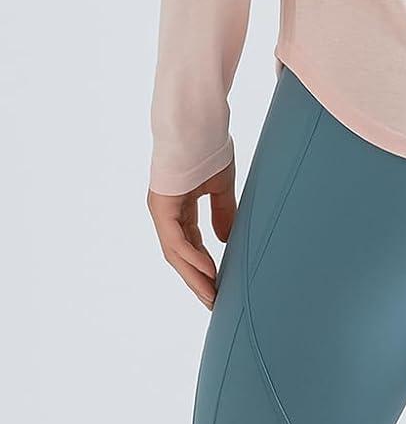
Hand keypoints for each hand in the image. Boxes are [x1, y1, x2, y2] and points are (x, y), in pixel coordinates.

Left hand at [147, 158, 236, 309]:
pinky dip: (191, 257)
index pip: (190, 243)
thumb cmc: (208, 146)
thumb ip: (222, 211)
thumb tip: (226, 239)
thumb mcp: (219, 185)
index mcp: (179, 205)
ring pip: (176, 253)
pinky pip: (176, 239)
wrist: (197, 122)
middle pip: (180, 254)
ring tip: (211, 295)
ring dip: (194, 276)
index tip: (219, 284)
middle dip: (197, 280)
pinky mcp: (162, 206)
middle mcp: (166, 211)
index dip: (203, 265)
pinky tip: (208, 272)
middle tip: (213, 301)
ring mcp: (162, 209)